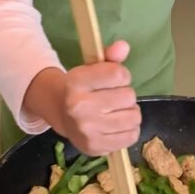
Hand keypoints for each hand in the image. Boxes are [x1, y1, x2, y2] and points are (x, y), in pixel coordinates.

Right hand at [24, 41, 140, 154]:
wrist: (61, 113)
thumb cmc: (82, 87)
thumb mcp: (92, 67)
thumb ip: (110, 56)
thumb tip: (123, 46)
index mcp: (77, 82)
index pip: (119, 74)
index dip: (122, 75)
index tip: (114, 79)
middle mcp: (80, 107)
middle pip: (129, 96)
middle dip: (126, 95)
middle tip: (113, 97)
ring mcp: (87, 130)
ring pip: (134, 117)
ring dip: (130, 113)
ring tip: (117, 111)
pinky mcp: (95, 147)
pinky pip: (131, 137)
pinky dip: (129, 130)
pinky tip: (117, 125)